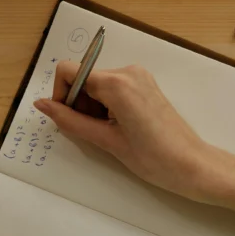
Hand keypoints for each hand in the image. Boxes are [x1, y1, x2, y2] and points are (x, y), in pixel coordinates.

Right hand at [35, 61, 219, 201]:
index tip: (68, 119)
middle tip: (93, 132)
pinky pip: (113, 87)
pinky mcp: (145, 83)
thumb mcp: (106, 141)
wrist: (192, 165)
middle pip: (83, 77)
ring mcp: (138, 75)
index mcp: (116, 83)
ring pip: (97, 84)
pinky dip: (106, 105)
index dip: (61, 94)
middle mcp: (127, 71)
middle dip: (78, 104)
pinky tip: (118, 127)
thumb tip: (42, 105)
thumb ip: (70, 120)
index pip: (69, 70)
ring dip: (93, 107)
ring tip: (109, 133)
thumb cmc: (152, 158)